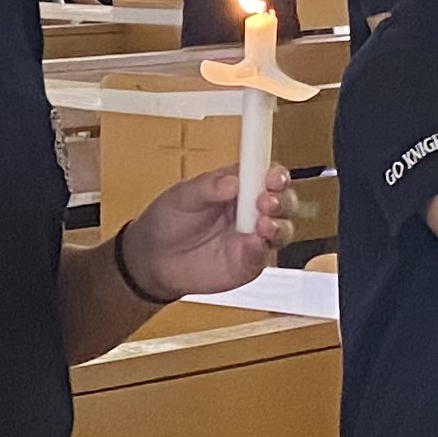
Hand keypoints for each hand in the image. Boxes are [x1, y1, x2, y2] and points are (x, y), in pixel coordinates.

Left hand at [124, 163, 288, 301]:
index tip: (273, 177)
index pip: (269, 175)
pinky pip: (265, 255)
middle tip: (266, 201)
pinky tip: (253, 243)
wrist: (153, 258)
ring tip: (262, 224)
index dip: (276, 175)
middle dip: (282, 200)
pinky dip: (263, 248)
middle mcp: (253, 210)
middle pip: (284, 201)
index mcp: (240, 185)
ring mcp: (254, 237)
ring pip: (283, 229)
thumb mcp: (183, 196)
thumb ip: (208, 187)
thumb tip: (232, 181)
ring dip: (278, 225)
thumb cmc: (169, 219)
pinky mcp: (250, 262)